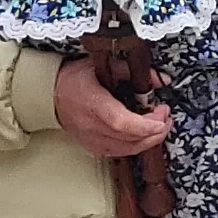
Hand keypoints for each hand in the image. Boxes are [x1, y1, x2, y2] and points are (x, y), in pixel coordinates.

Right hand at [55, 54, 174, 158]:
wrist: (52, 94)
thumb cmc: (75, 78)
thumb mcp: (101, 65)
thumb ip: (130, 71)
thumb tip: (160, 79)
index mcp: (92, 102)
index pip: (121, 122)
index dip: (145, 124)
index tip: (162, 116)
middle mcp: (90, 126)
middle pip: (128, 139)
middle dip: (155, 130)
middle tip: (165, 115)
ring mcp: (91, 140)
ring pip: (127, 149)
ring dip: (150, 140)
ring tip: (160, 125)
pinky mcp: (93, 147)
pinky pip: (120, 152)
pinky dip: (137, 145)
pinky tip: (145, 135)